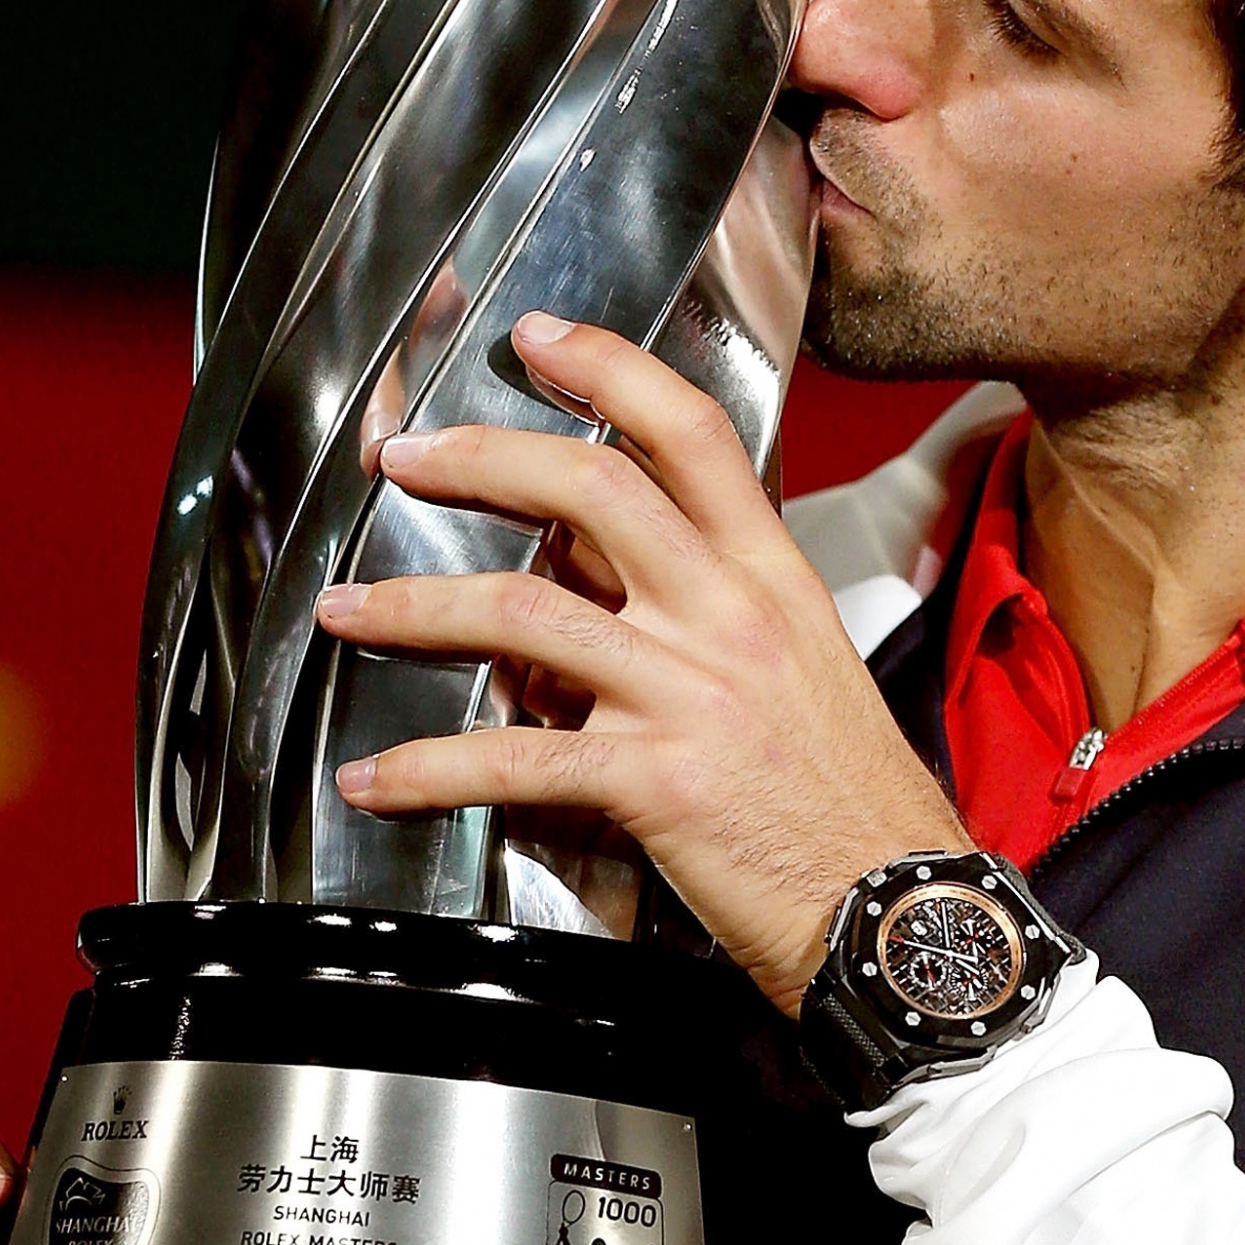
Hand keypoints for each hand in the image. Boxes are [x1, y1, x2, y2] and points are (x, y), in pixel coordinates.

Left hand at [318, 313, 971, 1015]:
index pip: (689, 433)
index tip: (539, 338)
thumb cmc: (847, 793)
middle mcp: (729, 616)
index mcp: (771, 575)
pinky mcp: (657, 782)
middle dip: (479, 458)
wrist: (897, 906)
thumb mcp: (801, 662)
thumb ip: (704, 605)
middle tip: (404, 459)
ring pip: (523, 611)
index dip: (608, 368)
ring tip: (347, 608)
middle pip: (591, 489)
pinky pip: (514, 759)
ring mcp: (691, 694)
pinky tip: (377, 779)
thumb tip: (593, 574)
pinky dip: (427, 770)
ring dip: (413, 605)